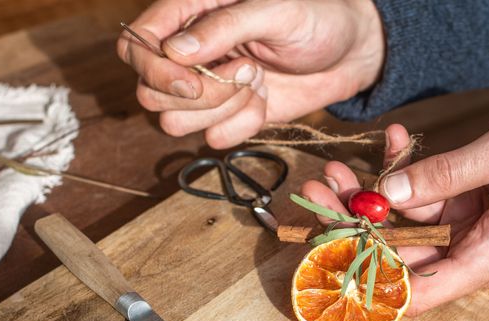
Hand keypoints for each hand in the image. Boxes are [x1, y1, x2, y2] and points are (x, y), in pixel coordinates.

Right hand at [117, 0, 384, 147]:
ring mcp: (207, 87)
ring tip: (258, 81)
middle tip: (246, 73)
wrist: (353, 52)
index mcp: (189, 10)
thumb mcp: (277, 10)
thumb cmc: (317, 16)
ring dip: (220, 110)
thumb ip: (225, 27)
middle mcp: (189, 52)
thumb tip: (177, 50)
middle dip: (197, 95)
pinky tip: (264, 101)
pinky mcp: (229, 115)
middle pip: (148, 91)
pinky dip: (241, 126)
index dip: (152, 69)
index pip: (135, 44)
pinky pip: (212, 139)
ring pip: (173, 121)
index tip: (191, 80)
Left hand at [301, 102, 488, 314]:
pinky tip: (396, 144)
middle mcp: (475, 256)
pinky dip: (410, 177)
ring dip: (373, 196)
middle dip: (353, 226)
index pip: (415, 295)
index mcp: (487, 258)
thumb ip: (446, 174)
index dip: (366, 281)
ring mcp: (473, 236)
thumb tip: (387, 191)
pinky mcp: (475, 214)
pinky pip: (430, 204)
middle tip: (316, 190)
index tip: (325, 254)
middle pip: (399, 257)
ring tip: (338, 166)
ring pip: (407, 228)